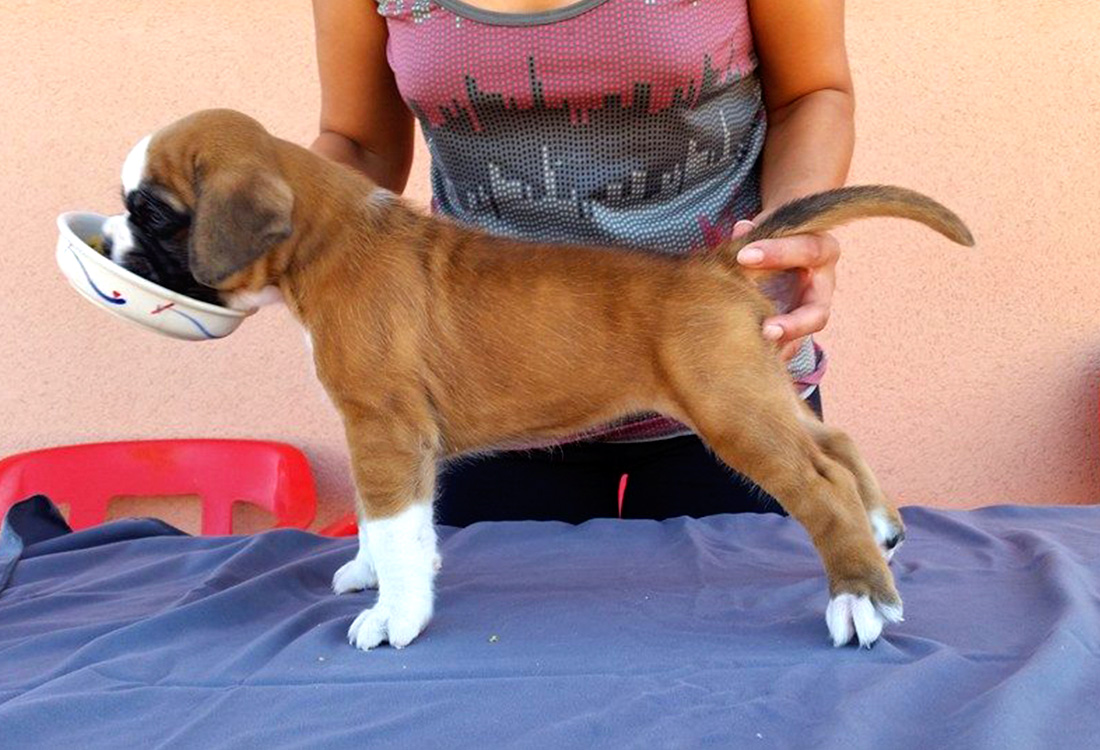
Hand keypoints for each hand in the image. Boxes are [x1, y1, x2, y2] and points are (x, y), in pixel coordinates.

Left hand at [733, 219, 838, 360]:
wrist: (785, 245)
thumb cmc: (777, 234)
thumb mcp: (770, 226)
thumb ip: (757, 230)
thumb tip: (741, 231)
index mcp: (822, 250)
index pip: (806, 251)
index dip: (776, 253)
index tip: (742, 255)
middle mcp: (823, 286)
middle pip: (818, 312)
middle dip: (794, 324)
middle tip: (767, 330)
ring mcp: (812, 312)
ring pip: (802, 341)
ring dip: (781, 348)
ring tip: (758, 353)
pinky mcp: (798, 330)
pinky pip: (790, 348)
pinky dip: (773, 356)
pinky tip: (753, 361)